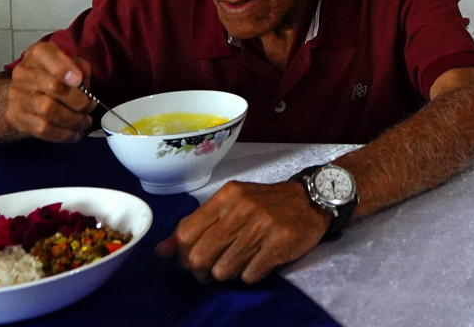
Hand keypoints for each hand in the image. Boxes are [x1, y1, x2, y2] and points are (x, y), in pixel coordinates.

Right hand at [3, 41, 94, 142]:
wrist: (20, 96)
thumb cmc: (52, 77)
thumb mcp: (67, 64)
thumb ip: (79, 66)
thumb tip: (82, 78)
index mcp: (37, 54)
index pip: (44, 54)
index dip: (63, 67)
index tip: (78, 79)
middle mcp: (23, 73)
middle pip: (53, 86)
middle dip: (78, 99)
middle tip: (90, 106)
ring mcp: (17, 96)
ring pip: (48, 110)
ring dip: (73, 119)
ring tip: (85, 122)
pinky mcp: (16, 117)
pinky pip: (42, 129)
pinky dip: (63, 134)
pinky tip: (75, 133)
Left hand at [155, 180, 326, 283]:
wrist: (312, 200)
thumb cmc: (267, 204)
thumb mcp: (231, 205)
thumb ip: (197, 225)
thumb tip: (161, 251)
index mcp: (227, 196)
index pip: (186, 234)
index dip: (184, 254)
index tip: (192, 258)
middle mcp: (243, 208)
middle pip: (200, 257)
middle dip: (202, 271)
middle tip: (213, 268)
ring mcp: (262, 225)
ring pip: (223, 270)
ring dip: (228, 274)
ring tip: (239, 262)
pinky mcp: (279, 243)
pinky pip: (249, 276)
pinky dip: (250, 275)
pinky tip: (258, 262)